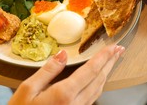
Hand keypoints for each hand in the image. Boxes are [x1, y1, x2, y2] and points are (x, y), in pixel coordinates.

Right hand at [9, 44, 124, 104]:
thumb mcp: (27, 90)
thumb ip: (48, 71)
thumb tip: (63, 54)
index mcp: (65, 94)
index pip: (91, 71)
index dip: (104, 57)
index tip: (114, 47)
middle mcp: (76, 104)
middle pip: (99, 80)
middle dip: (110, 63)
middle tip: (119, 50)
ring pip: (98, 90)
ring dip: (106, 73)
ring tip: (111, 61)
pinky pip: (92, 98)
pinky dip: (98, 85)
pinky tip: (97, 80)